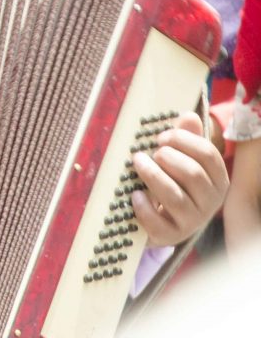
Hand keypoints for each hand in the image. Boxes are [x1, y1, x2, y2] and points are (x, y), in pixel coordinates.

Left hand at [131, 111, 228, 246]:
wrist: (162, 221)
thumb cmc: (173, 182)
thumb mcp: (180, 159)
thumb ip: (185, 138)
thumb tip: (189, 116)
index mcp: (217, 179)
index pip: (208, 154)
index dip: (183, 140)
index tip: (161, 137)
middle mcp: (210, 202)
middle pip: (192, 174)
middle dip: (167, 158)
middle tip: (151, 153)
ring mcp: (192, 221)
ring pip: (175, 197)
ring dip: (153, 176)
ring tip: (137, 162)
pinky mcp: (171, 235)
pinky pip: (158, 223)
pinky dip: (144, 207)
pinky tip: (135, 194)